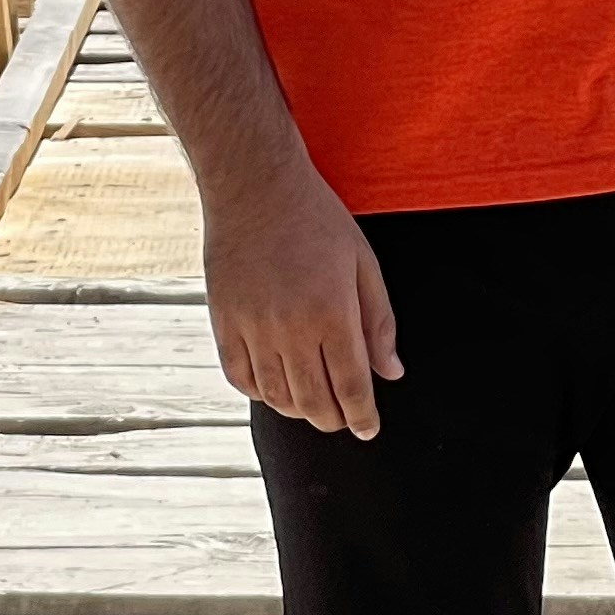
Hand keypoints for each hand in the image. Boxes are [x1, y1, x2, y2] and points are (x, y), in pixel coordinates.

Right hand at [200, 153, 402, 436]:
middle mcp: (291, 328)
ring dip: (299, 410)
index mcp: (332, 312)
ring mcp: (253, 327)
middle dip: (334, 419)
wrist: (255, 185)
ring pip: (278, 397)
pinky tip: (275, 386)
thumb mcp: (363, 262)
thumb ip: (379, 322)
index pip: (351, 388)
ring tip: (313, 404)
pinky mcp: (223, 322)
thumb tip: (391, 373)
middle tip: (344, 418)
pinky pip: (240, 377)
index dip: (362, 417)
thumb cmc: (316, 219)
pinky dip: (260, 393)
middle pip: (314, 402)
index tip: (369, 429)